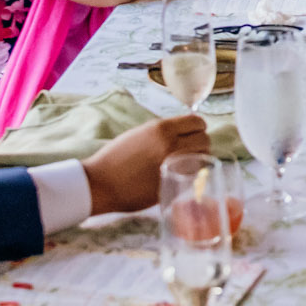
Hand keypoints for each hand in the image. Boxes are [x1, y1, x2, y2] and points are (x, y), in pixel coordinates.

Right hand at [82, 115, 211, 216]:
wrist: (101, 183)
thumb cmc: (116, 157)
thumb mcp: (140, 134)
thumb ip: (163, 132)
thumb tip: (183, 133)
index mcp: (162, 129)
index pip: (197, 122)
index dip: (198, 127)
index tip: (193, 133)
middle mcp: (171, 145)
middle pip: (205, 139)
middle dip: (200, 143)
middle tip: (191, 149)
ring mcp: (173, 166)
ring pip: (203, 158)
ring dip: (199, 158)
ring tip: (188, 162)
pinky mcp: (172, 184)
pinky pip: (194, 175)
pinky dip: (193, 174)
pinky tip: (183, 174)